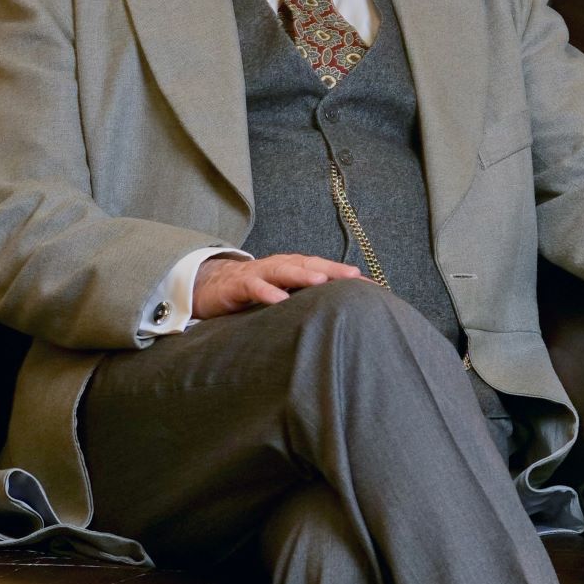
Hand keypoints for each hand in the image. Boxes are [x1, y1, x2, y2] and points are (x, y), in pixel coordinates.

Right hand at [191, 251, 363, 317]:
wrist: (208, 286)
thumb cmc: (253, 293)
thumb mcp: (283, 297)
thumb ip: (306, 302)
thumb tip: (341, 318)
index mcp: (294, 269)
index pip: (325, 271)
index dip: (348, 278)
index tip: (375, 288)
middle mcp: (280, 266)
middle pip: (309, 265)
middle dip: (333, 270)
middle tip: (355, 277)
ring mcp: (258, 273)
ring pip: (283, 270)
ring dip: (302, 275)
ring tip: (321, 281)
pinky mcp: (237, 285)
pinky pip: (253, 286)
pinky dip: (266, 291)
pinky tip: (279, 300)